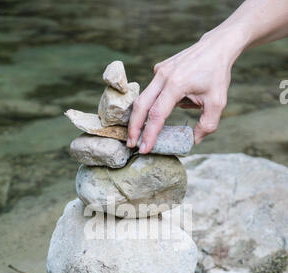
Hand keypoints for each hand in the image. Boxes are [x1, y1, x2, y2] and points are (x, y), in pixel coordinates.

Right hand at [127, 32, 234, 152]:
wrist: (217, 46)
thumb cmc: (217, 74)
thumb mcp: (217, 103)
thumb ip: (206, 125)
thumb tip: (193, 141)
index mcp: (176, 84)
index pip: (157, 115)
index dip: (149, 134)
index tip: (143, 149)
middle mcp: (163, 76)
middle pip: (141, 106)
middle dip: (134, 127)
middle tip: (131, 144)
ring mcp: (160, 71)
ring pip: (143, 98)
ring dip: (142, 117)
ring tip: (144, 132)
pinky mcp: (160, 69)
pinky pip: (153, 90)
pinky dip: (157, 102)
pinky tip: (179, 101)